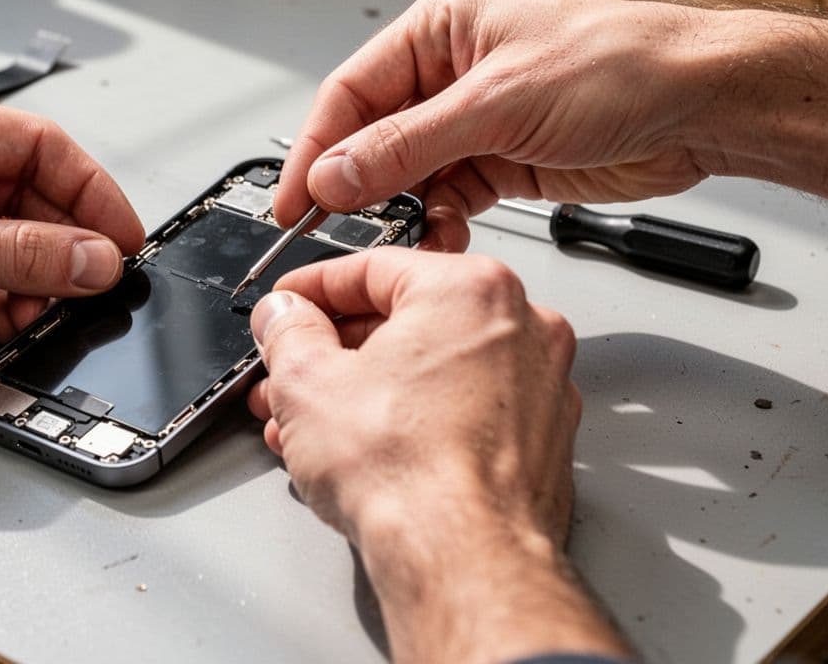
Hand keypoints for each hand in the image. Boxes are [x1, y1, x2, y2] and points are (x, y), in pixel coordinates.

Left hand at [0, 84, 144, 382]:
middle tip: (86, 285)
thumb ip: (14, 252)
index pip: (35, 147)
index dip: (87, 192)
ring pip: (1, 245)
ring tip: (31, 310)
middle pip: (24, 200)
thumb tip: (89, 256)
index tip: (120, 237)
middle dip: (58, 246)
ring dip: (26, 281)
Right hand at [246, 248, 627, 661]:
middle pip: (407, 319)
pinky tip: (367, 449)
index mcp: (471, 289)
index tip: (286, 307)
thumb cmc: (409, 473)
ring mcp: (541, 386)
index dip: (312, 290)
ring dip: (366, 390)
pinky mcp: (542, 440)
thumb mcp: (307, 383)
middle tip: (292, 371)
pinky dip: (415, 420)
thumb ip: (288, 332)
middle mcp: (521, 327)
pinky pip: (464, 409)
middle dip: (336, 352)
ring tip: (314, 424)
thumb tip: (285, 317)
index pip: (373, 268)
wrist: (463, 558)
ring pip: (434, 369)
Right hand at [275, 0, 827, 250]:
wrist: (702, 107)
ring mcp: (479, 118)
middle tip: (326, 228)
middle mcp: (454, 70)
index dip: (318, 147)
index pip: (353, 90)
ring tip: (392, 238)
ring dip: (400, 209)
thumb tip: (338, 174)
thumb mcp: (498, 103)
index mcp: (443, 27)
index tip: (293, 198)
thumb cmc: (622, 67)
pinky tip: (438, 237)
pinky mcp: (505, 160)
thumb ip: (408, 144)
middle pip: (376, 134)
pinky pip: (449, 195)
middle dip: (355, 184)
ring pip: (410, 173)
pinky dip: (439, 221)